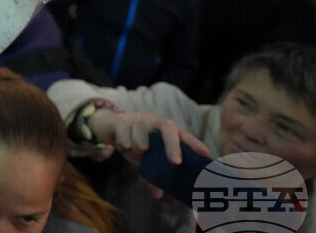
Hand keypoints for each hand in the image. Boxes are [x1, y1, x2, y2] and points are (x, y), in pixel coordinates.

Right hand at [86, 109, 209, 163]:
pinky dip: (125, 141)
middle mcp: (154, 122)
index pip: (183, 135)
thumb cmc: (135, 142)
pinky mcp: (121, 121)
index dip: (194, 143)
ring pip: (142, 127)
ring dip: (140, 142)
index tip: (205, 154)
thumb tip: (157, 196)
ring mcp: (138, 119)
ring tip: (137, 153)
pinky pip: (124, 129)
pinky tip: (124, 147)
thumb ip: (152, 175)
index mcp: (165, 131)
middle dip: (172, 144)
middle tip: (175, 162)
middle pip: (167, 127)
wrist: (110, 126)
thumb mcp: (144, 158)